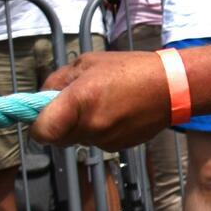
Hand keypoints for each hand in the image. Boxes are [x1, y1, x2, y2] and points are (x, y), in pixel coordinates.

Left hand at [29, 51, 171, 151]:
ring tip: (103, 104)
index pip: (42, 132)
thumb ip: (58, 80)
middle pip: (58, 138)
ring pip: (79, 139)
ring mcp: (106, 140)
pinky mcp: (119, 148)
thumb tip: (42, 96)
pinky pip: (98, 141)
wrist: (173, 87)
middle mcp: (91, 126)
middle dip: (60, 124)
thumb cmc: (130, 68)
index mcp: (79, 101)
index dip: (37, 125)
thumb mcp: (88, 63)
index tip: (41, 115)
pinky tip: (117, 114)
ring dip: (82, 126)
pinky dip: (101, 131)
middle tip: (74, 104)